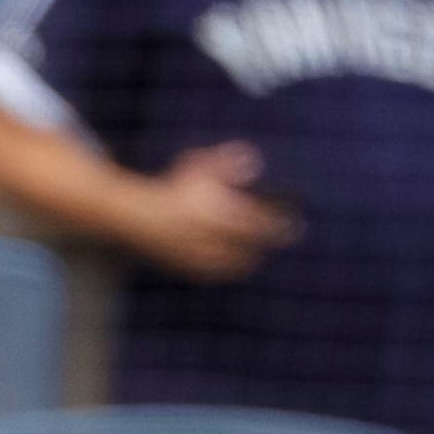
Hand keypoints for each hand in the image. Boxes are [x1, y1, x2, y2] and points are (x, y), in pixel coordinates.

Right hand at [128, 143, 297, 282]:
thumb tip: (256, 160)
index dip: (279, 226)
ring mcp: (202, 259)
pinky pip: (221, 273)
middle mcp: (212, 240)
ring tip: (261, 248)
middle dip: (269, 242)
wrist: (137, 218)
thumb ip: (226, 161)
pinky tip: (239, 260)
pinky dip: (233, 266)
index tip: (295, 223)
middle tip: (285, 234)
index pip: (259, 225)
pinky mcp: (192, 271)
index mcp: (217, 214)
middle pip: (253, 247)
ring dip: (253, 256)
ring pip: (238, 264)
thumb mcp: (197, 164)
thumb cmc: (172, 187)